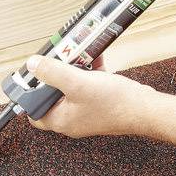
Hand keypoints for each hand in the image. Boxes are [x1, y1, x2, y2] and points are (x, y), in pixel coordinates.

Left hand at [24, 55, 153, 137]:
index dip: (29, 95)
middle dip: (54, 75)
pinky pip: (87, 85)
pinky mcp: (99, 103)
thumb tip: (32, 65)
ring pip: (70, 88)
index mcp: (61, 120)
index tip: (31, 77)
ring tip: (76, 55)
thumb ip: (53, 73)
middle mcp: (71, 118)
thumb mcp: (78, 83)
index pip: (34, 112)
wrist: (145, 109)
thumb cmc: (114, 103)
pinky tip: (94, 57)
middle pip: (52, 95)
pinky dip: (88, 71)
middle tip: (56, 60)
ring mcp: (86, 111)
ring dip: (73, 70)